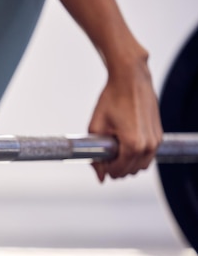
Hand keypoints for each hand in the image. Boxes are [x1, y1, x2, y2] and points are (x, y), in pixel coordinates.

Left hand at [88, 57, 162, 181]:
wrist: (130, 79)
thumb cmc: (113, 98)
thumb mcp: (96, 128)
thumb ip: (96, 155)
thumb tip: (100, 176)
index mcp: (132, 144)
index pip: (118, 171)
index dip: (105, 169)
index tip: (98, 160)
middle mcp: (148, 145)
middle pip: (130, 172)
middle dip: (115, 168)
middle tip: (104, 155)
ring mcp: (156, 141)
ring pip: (141, 166)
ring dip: (127, 163)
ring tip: (114, 148)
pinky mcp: (159, 135)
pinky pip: (148, 156)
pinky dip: (136, 155)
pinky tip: (124, 143)